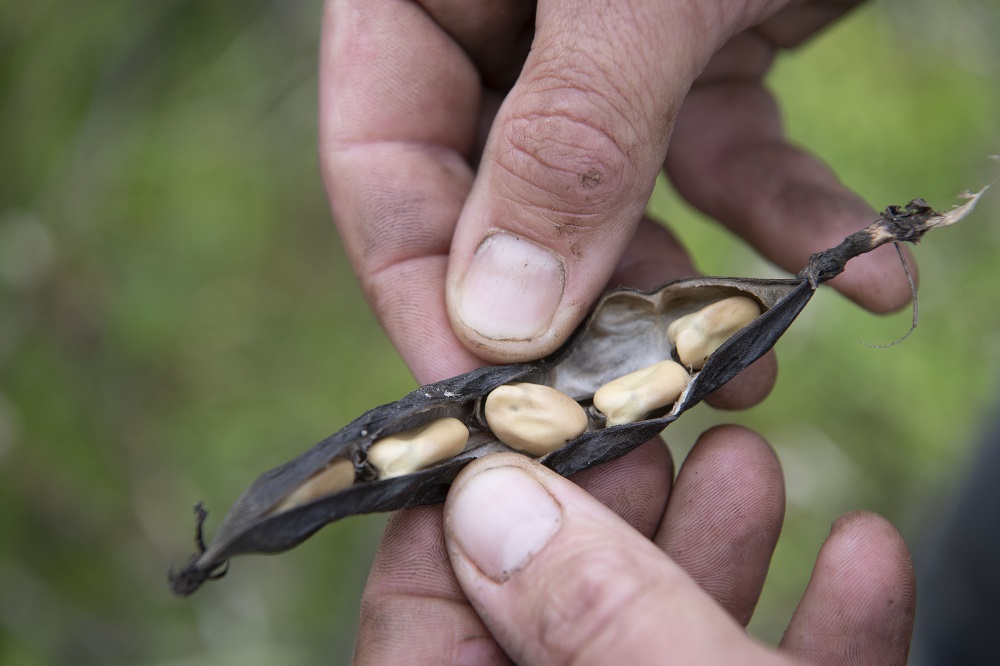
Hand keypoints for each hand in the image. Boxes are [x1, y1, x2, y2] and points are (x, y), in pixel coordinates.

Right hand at [319, 0, 913, 386]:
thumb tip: (499, 320)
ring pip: (617, 203)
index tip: (486, 406)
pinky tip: (857, 274)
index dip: (421, 293)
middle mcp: (500, 23)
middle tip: (631, 414)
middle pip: (498, 204)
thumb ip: (568, 141)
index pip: (379, 159)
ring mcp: (599, 47)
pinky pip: (726, 154)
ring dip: (687, 291)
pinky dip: (784, 216)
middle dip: (574, 316)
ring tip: (747, 371)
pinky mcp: (699, 53)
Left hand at [354, 426, 914, 663]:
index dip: (472, 512)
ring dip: (721, 546)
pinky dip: (822, 628)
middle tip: (651, 415)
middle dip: (617, 506)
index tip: (526, 421)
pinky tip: (865, 550)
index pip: (428, 624)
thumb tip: (490, 501)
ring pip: (669, 639)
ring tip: (750, 453)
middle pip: (558, 612)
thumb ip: (588, 616)